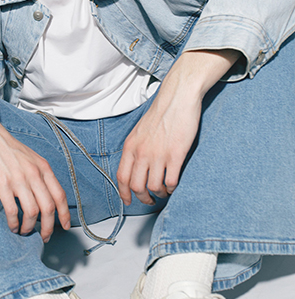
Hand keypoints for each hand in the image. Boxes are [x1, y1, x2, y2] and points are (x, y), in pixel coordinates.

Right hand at [0, 107, 69, 241]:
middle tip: (44, 236)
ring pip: (32, 212)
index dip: (64, 214)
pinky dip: (14, 222)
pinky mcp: (2, 184)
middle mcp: (34, 174)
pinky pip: (12, 210)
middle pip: (48, 208)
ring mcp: (18, 179)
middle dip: (48, 227)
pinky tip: (12, 225)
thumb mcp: (31, 157)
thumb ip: (40, 174)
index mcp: (43, 167)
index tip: (65, 226)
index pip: (60, 195)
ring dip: (29, 227)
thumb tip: (46, 195)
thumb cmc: (7, 147)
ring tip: (25, 230)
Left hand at [117, 49, 239, 204]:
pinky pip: (171, 181)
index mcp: (131, 146)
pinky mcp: (176, 154)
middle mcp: (142, 152)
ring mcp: (158, 154)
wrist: (178, 97)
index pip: (121, 177)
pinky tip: (174, 185)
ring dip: (160, 194)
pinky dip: (172, 188)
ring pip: (154, 187)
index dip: (124, 193)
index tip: (128, 201)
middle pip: (136, 186)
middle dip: (143, 198)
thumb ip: (136, 149)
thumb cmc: (161, 112)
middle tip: (150, 200)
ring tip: (164, 191)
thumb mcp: (140, 131)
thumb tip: (136, 167)